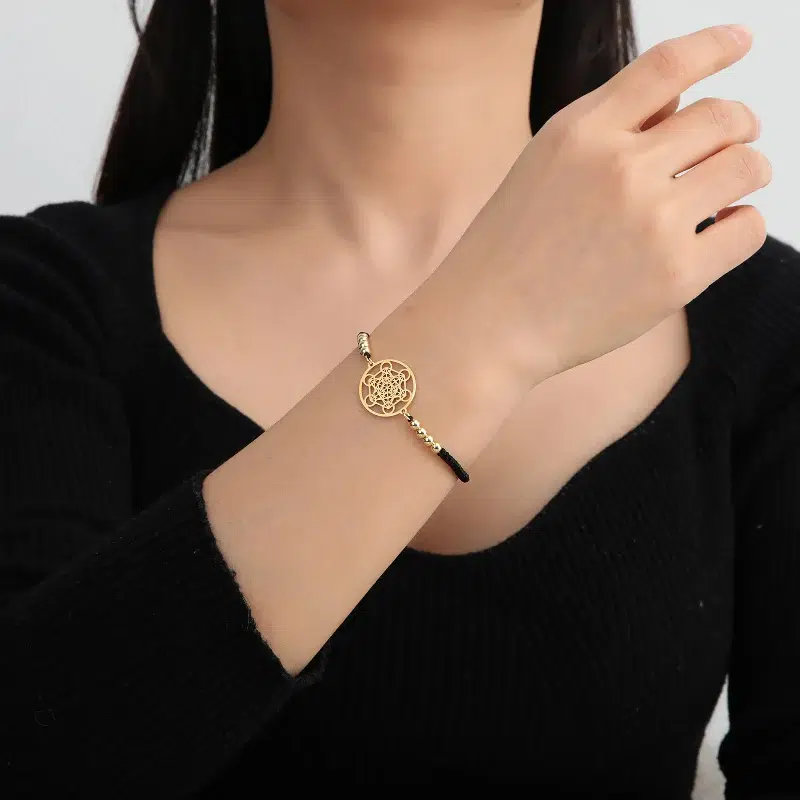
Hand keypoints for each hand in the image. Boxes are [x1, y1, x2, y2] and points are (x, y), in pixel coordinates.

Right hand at [458, 24, 769, 382]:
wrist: (486, 325)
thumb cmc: (507, 251)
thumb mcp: (542, 168)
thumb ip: (608, 131)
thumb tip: (682, 104)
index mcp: (580, 132)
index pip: (670, 64)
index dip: (716, 44)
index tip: (741, 41)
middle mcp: (620, 167)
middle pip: (723, 115)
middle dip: (740, 125)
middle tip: (739, 140)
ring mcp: (652, 221)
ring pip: (747, 166)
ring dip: (749, 170)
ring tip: (728, 191)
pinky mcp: (675, 275)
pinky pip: (747, 229)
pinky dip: (742, 224)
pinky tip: (718, 231)